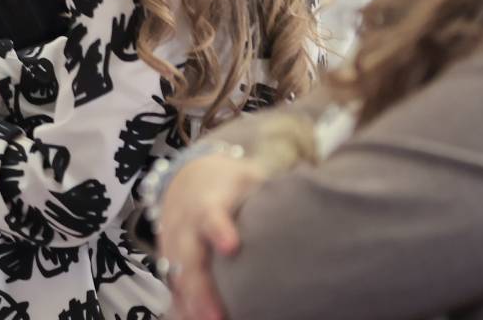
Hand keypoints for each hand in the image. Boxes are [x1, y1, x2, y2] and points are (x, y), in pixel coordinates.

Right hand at [156, 155, 267, 319]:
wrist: (186, 176)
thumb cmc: (228, 184)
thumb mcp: (247, 179)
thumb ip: (270, 195)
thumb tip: (314, 212)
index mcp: (206, 202)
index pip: (210, 215)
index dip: (219, 230)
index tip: (232, 247)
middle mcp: (185, 225)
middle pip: (188, 257)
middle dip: (200, 288)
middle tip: (218, 316)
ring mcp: (172, 244)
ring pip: (177, 277)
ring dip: (190, 304)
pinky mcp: (168, 261)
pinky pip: (173, 287)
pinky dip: (182, 307)